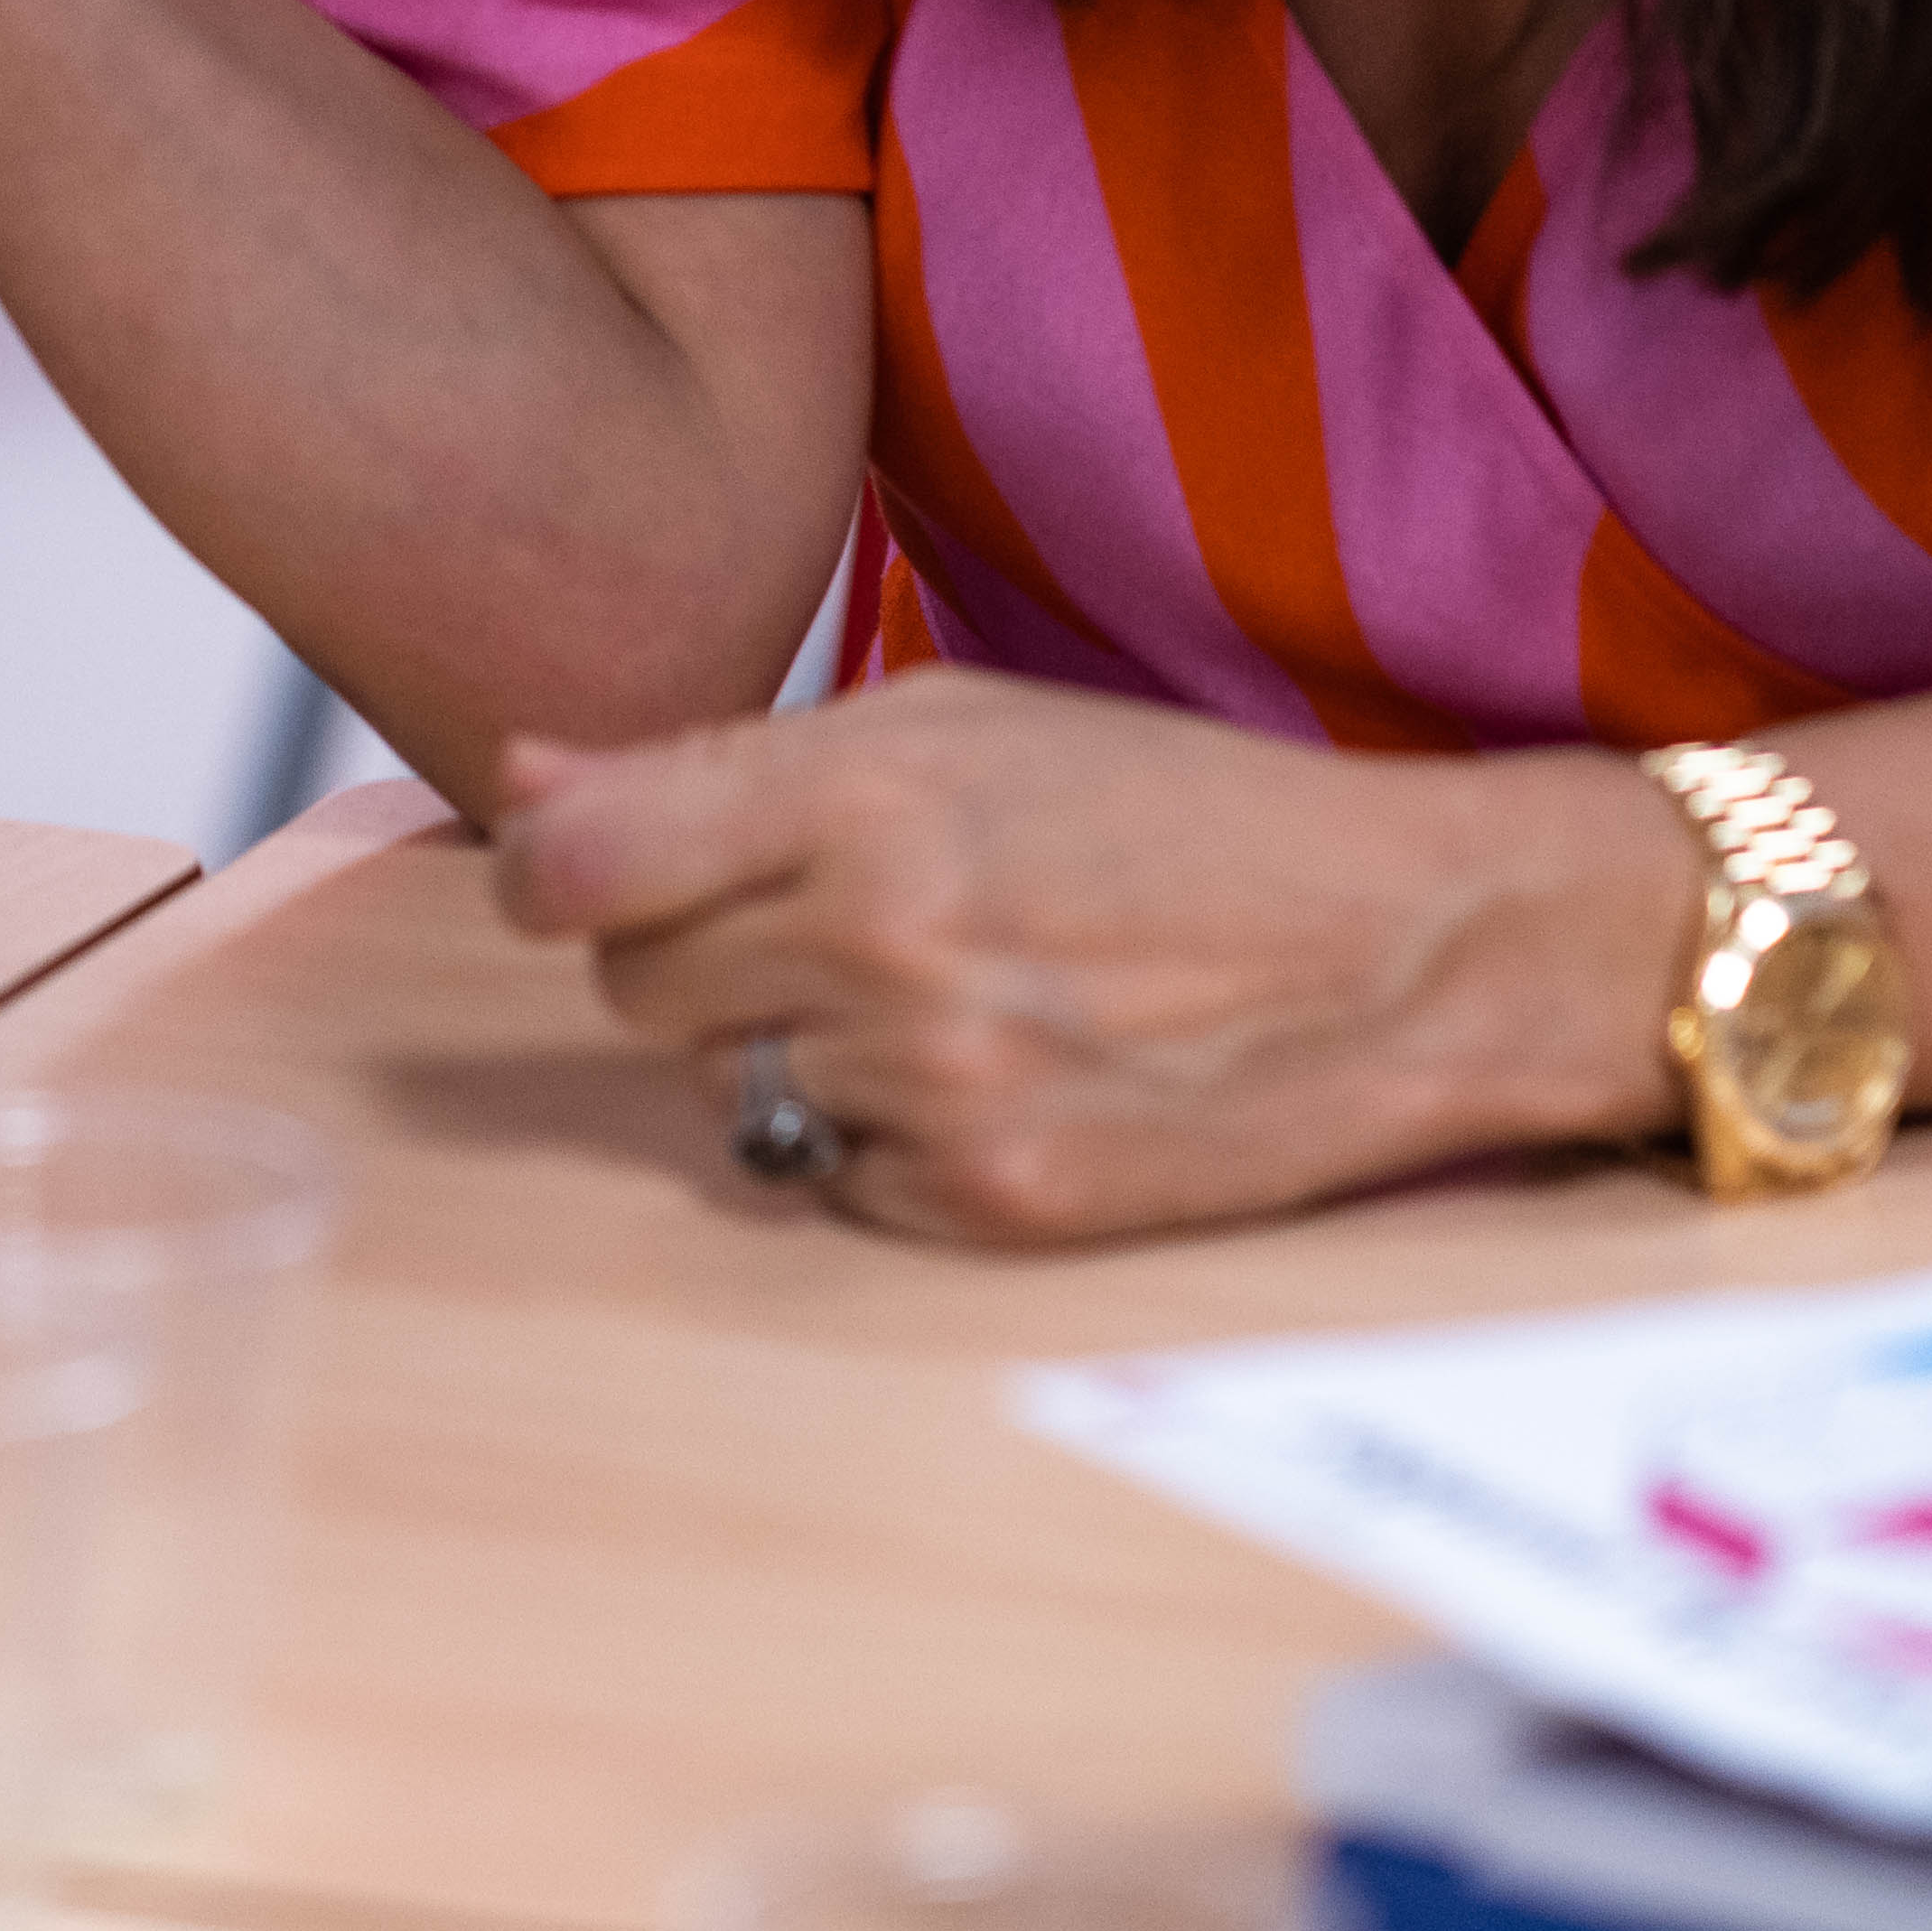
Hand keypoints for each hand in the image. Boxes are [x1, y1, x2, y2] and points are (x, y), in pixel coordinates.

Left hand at [490, 671, 1696, 1245]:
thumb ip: (725, 764)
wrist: (1405, 949)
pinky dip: (877, 1141)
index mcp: (864, 799)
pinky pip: (830, 1183)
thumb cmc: (1178, 812)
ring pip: (729, 1088)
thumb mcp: (962, 724)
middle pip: (637, 986)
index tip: (578, 874)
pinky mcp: (991, 1206)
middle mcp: (884, 944)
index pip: (576, 866)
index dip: (552, 873)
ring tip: (944, 991)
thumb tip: (527, 784)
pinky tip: (995, 1075)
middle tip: (830, 916)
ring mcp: (937, 1088)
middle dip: (698, 951)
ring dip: (795, 1047)